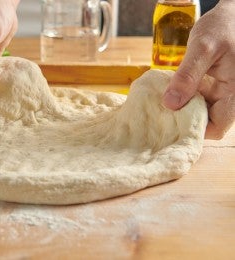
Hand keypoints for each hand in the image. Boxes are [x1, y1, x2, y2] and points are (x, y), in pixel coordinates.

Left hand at [162, 0, 234, 139]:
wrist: (233, 13)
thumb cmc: (223, 26)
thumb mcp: (203, 48)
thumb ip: (188, 76)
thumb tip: (170, 104)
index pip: (218, 127)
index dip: (195, 129)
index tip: (171, 123)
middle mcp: (232, 95)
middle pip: (209, 121)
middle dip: (185, 119)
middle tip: (161, 114)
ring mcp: (224, 91)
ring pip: (203, 111)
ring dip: (184, 108)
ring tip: (163, 103)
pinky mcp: (216, 86)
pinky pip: (200, 99)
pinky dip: (186, 97)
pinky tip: (172, 91)